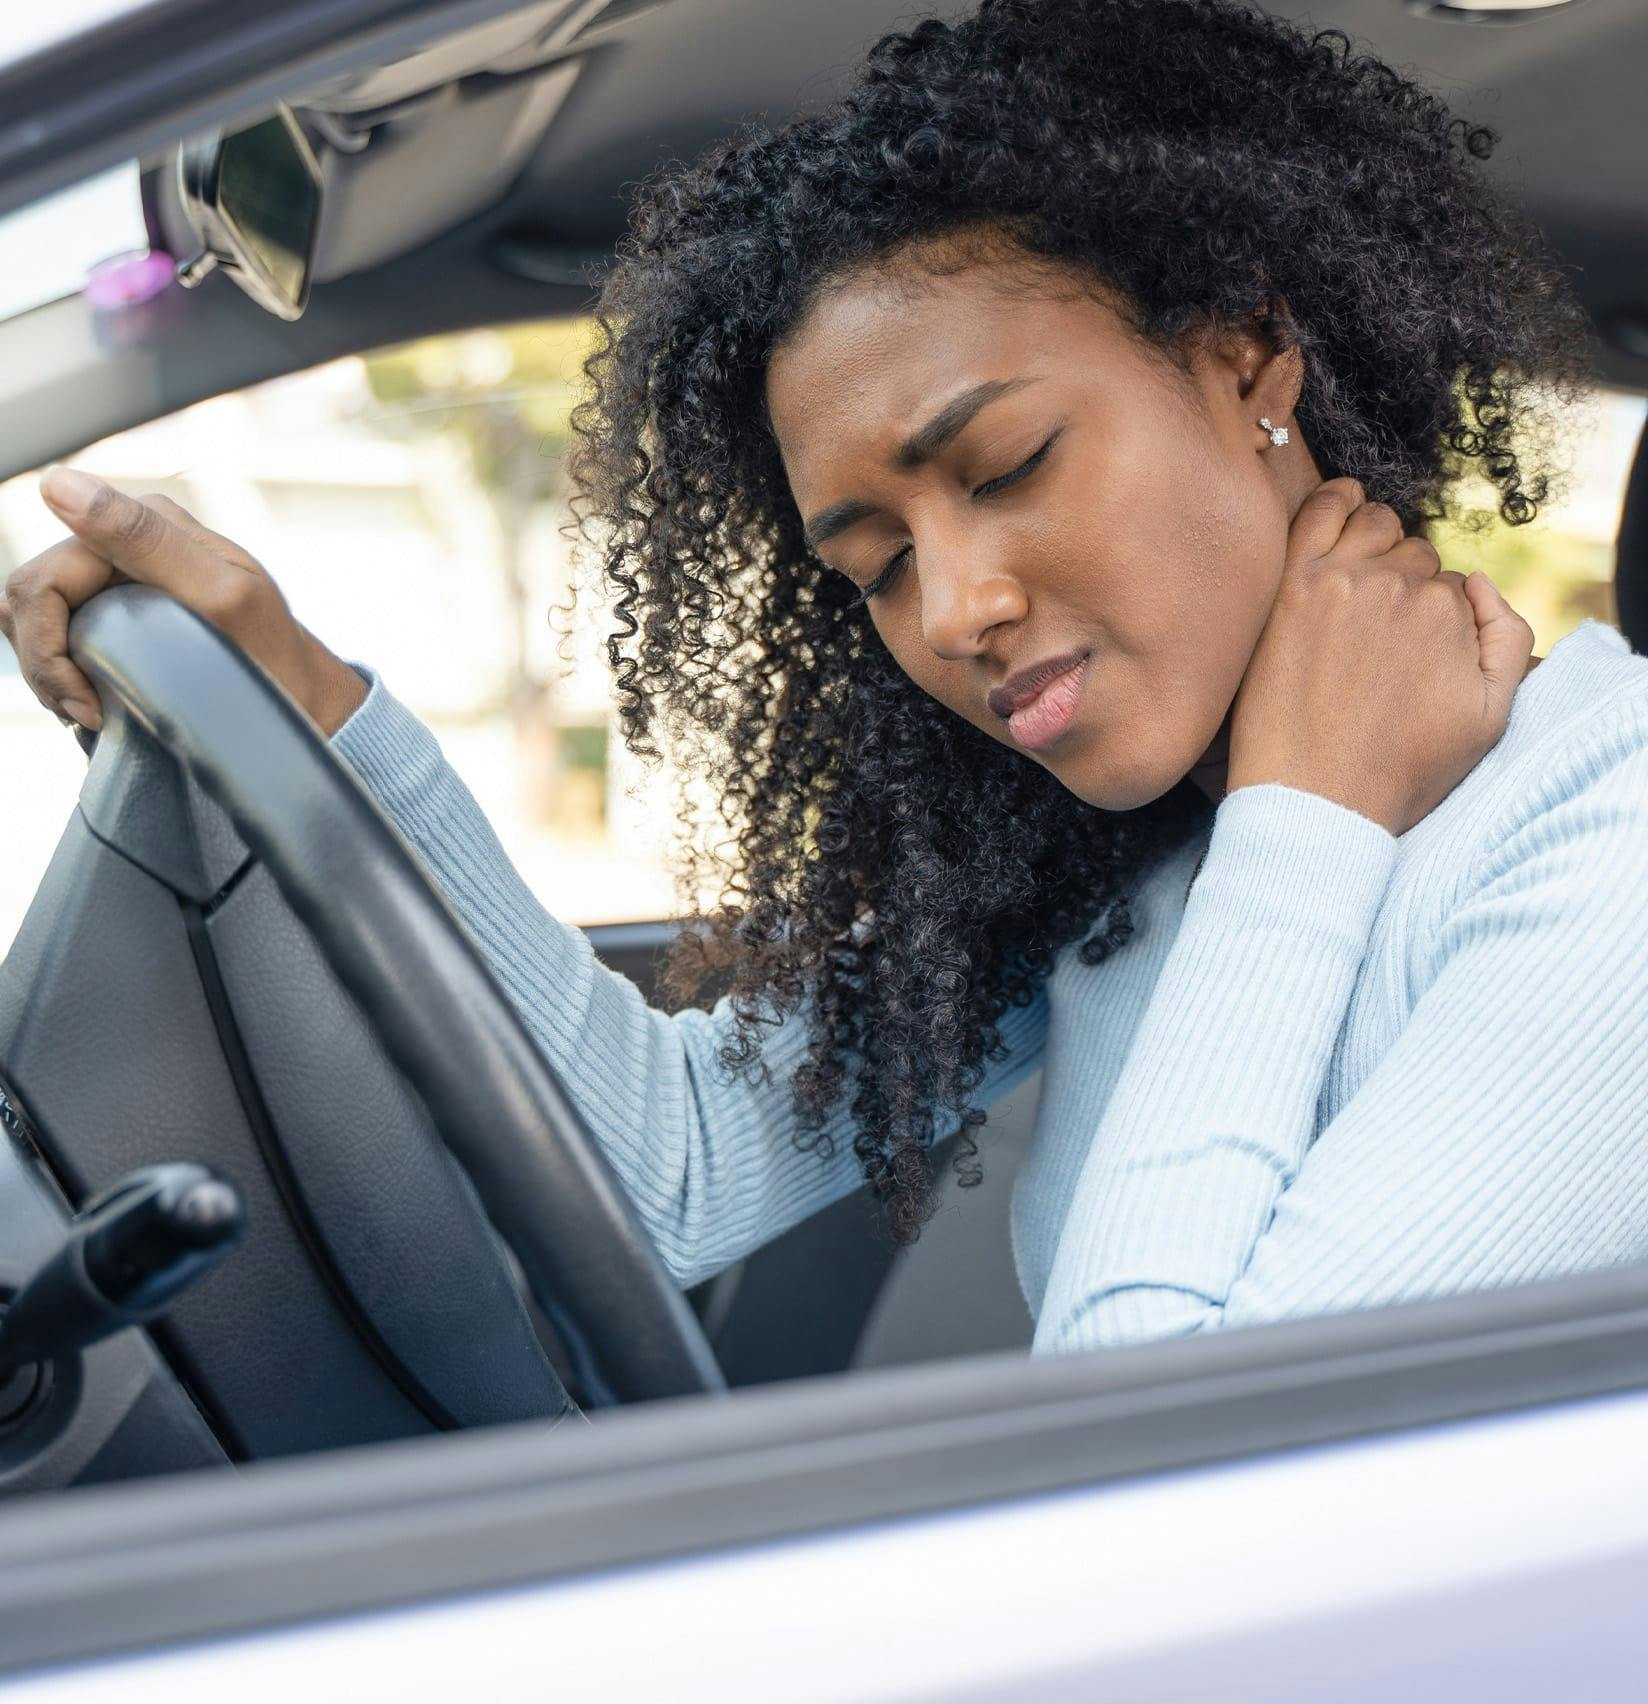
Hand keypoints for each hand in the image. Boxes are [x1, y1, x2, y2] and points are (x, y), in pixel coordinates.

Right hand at [0, 467, 367, 736]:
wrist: (307, 704)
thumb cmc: (276, 657)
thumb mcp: (221, 597)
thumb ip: (144, 539)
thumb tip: (57, 483)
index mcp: (146, 525)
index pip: (43, 580)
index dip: (48, 647)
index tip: (87, 703)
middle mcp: (126, 545)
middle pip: (29, 600)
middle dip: (47, 666)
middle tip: (88, 714)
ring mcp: (119, 583)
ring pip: (34, 622)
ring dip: (52, 674)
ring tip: (96, 711)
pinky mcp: (119, 619)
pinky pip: (59, 640)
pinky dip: (66, 677)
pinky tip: (100, 703)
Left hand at [1225, 476, 1534, 838]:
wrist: (1316, 801)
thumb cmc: (1400, 769)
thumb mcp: (1490, 717)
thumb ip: (1508, 640)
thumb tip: (1476, 583)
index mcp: (1448, 612)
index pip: (1447, 584)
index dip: (1429, 614)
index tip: (1406, 648)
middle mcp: (1397, 587)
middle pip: (1411, 555)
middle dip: (1403, 580)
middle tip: (1376, 629)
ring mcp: (1338, 580)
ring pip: (1374, 525)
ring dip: (1375, 540)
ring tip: (1359, 577)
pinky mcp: (1288, 587)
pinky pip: (1318, 511)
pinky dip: (1335, 500)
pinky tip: (1340, 509)